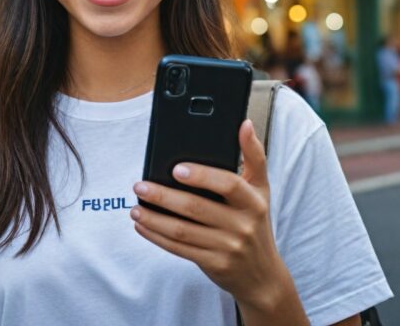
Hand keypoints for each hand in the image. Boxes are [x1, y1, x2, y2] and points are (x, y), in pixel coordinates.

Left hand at [131, 120, 291, 313]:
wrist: (263, 275)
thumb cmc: (256, 222)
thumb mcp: (261, 188)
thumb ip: (253, 154)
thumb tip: (244, 123)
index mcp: (253, 201)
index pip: (228, 184)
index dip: (202, 175)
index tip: (176, 168)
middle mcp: (242, 225)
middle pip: (197, 208)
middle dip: (164, 196)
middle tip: (140, 185)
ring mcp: (228, 247)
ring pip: (183, 231)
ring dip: (154, 218)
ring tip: (136, 206)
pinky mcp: (214, 265)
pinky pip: (180, 249)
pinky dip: (157, 237)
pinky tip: (143, 225)